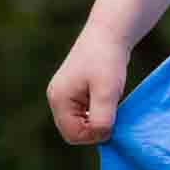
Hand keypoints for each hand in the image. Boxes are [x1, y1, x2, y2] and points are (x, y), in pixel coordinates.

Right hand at [47, 21, 129, 144]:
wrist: (109, 33)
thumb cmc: (107, 60)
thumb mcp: (107, 92)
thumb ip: (102, 117)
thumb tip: (101, 136)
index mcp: (58, 99)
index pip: (73, 135)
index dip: (94, 135)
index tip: (112, 120)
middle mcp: (56, 98)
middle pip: (74, 131)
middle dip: (94, 128)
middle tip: (112, 112)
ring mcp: (64, 95)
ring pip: (80, 123)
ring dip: (97, 120)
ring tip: (110, 102)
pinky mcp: (74, 92)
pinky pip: (83, 113)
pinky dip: (97, 112)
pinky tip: (108, 99)